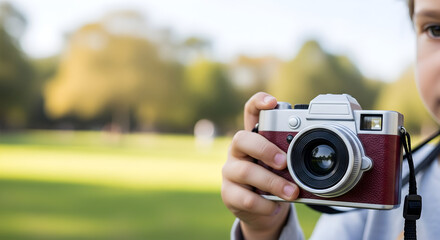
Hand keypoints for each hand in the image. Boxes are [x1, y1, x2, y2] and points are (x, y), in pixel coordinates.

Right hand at [221, 92, 298, 239]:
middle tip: (284, 162)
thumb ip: (294, 156)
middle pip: (241, 139)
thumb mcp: (285, 166)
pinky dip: (265, 204)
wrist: (262, 211)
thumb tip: (321, 153)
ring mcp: (230, 172)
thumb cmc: (276, 181)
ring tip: (292, 192)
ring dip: (272, 183)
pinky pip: (246, 198)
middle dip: (264, 149)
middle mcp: (238, 151)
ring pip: (245, 171)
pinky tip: (275, 206)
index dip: (258, 103)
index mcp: (254, 138)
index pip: (250, 112)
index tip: (272, 102)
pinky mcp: (229, 194)